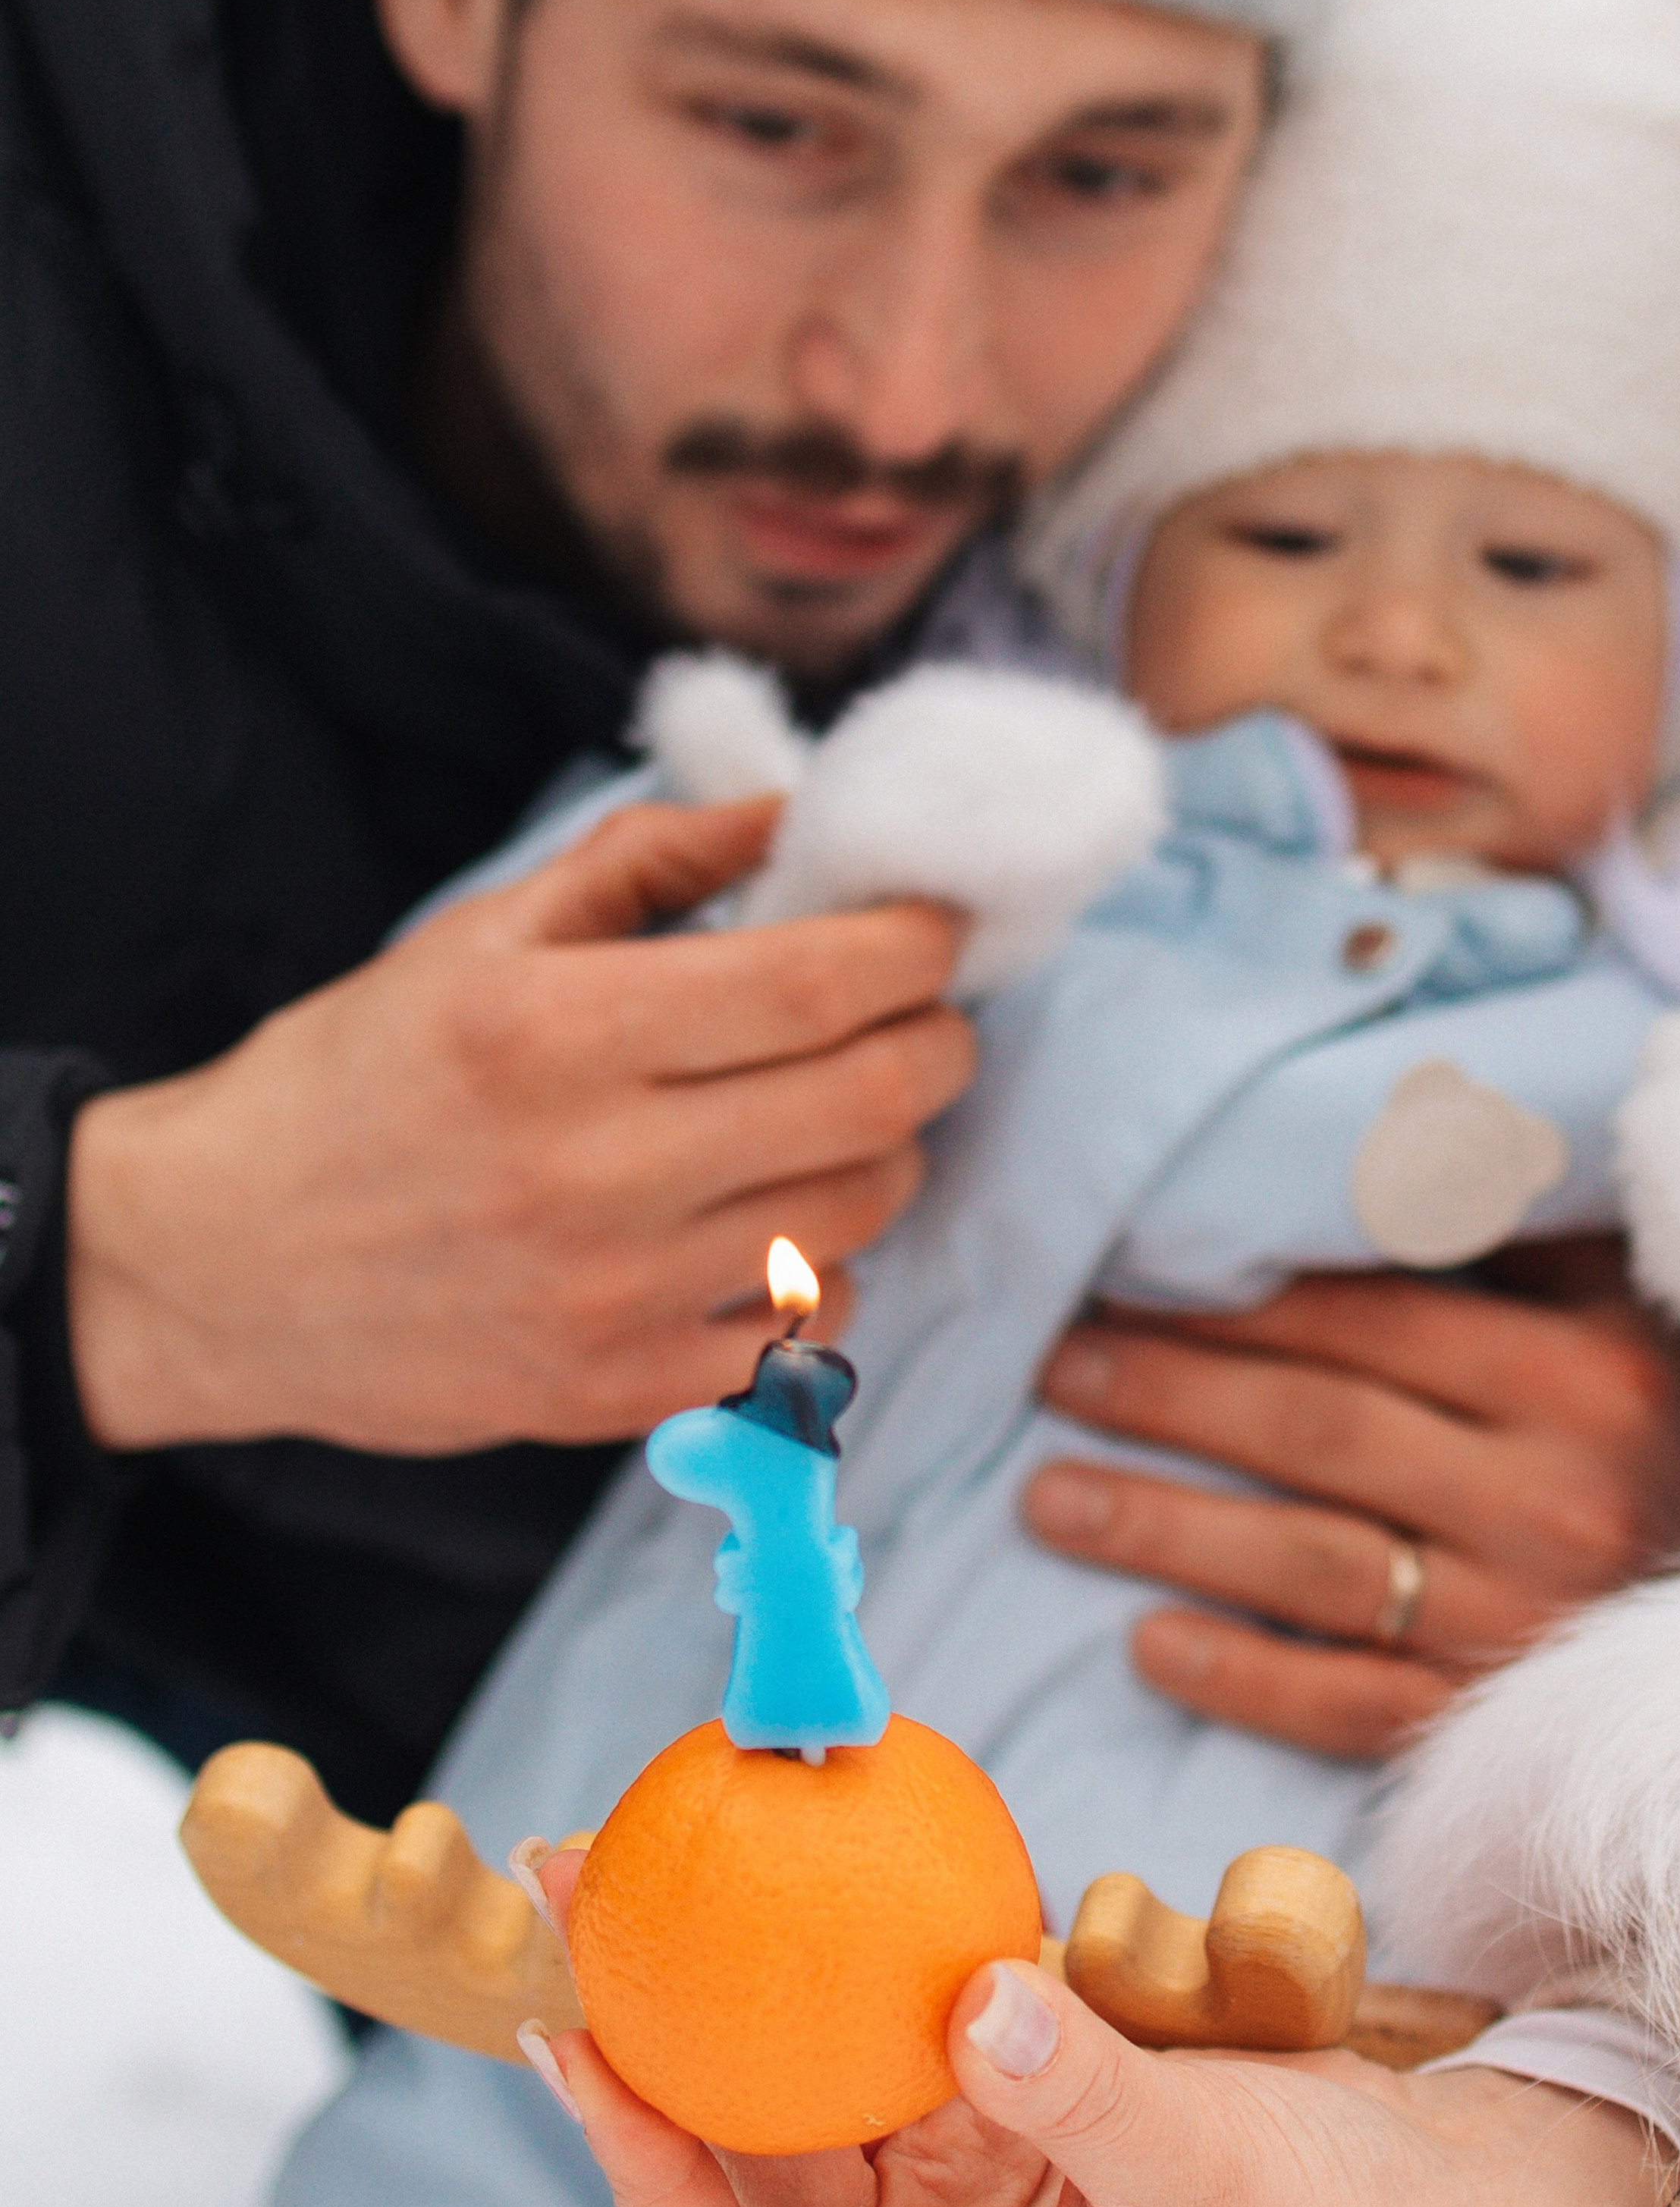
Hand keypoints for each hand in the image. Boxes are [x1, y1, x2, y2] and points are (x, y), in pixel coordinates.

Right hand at [67, 800, 972, 1451]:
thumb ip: (642, 863)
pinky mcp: (618, 1392)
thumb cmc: (352, 1082)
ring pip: (860, 1216)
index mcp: (557, 1030)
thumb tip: (790, 815)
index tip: (934, 931)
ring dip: (885, 1155)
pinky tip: (775, 1236)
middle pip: (873, 1100)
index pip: (817, 982)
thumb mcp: (473, 939)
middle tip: (926, 1021)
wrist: (215, 1265)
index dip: (915, 948)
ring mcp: (615, 1295)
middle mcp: (596, 1168)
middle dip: (936, 1043)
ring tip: (839, 1120)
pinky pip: (806, 1336)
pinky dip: (825, 1279)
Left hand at [529, 1911, 1679, 2206]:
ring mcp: (968, 2168)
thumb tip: (972, 1997)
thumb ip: (1086, 2101)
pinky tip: (820, 1826)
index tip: (584, 2050)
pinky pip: (916, 1989)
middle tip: (573, 1883)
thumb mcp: (1217, 2189)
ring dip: (748, 1949)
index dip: (641, 2179)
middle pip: (746, 2142)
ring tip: (659, 1826)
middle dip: (658, 2020)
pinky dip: (879, 1920)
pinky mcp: (1015, 2077)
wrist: (1471, 2195)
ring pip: (816, 2051)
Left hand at [1025, 1254, 1679, 1762]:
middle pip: (1319, 1431)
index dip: (1231, 1301)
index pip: (1370, 1320)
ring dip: (1164, 1528)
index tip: (1114, 1282)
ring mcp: (1525, 1615)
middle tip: (1052, 1371)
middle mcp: (1559, 1494)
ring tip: (1046, 1499)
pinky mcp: (1492, 1713)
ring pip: (1313, 1563)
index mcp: (1582, 1375)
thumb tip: (1388, 1123)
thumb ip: (1506, 1228)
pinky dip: (1241, 1673)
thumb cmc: (1631, 1445)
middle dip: (1167, 1395)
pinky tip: (1146, 1644)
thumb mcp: (1608, 1318)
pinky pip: (1346, 1697)